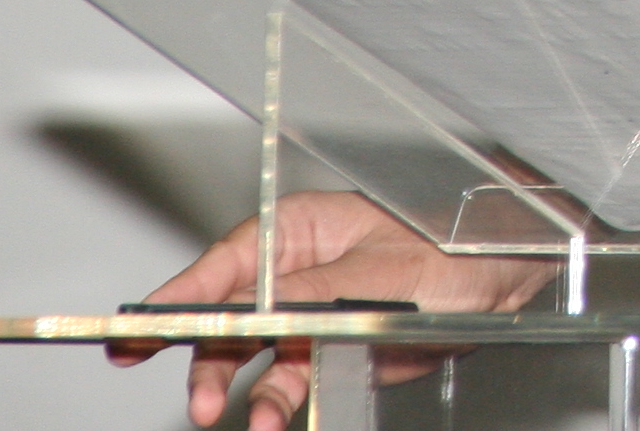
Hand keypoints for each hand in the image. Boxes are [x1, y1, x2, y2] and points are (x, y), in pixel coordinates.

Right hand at [105, 190, 555, 430]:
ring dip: (235, 389)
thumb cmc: (452, 249)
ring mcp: (309, 311)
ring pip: (249, 356)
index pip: (223, 264)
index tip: (135, 329)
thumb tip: (259, 311)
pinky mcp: (329, 348)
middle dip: (202, 356)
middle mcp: (295, 269)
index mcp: (299, 229)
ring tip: (232, 417)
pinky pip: (287, 378)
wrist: (504, 281)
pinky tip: (269, 420)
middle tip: (193, 397)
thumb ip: (313, 296)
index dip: (176, 298)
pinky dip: (274, 402)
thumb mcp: (378, 272)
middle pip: (225, 315)